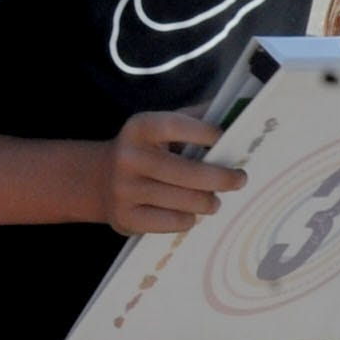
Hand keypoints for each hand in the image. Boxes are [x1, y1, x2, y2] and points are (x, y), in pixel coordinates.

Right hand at [104, 112, 246, 235]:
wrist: (99, 180)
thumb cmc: (146, 150)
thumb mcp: (160, 127)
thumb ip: (195, 119)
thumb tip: (237, 117)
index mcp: (139, 128)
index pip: (176, 126)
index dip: (205, 133)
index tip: (226, 139)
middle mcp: (128, 157)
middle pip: (188, 173)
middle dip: (222, 178)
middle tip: (239, 179)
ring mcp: (124, 190)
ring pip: (186, 201)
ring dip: (209, 202)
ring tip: (213, 201)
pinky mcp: (126, 218)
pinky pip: (174, 222)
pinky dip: (188, 219)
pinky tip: (188, 213)